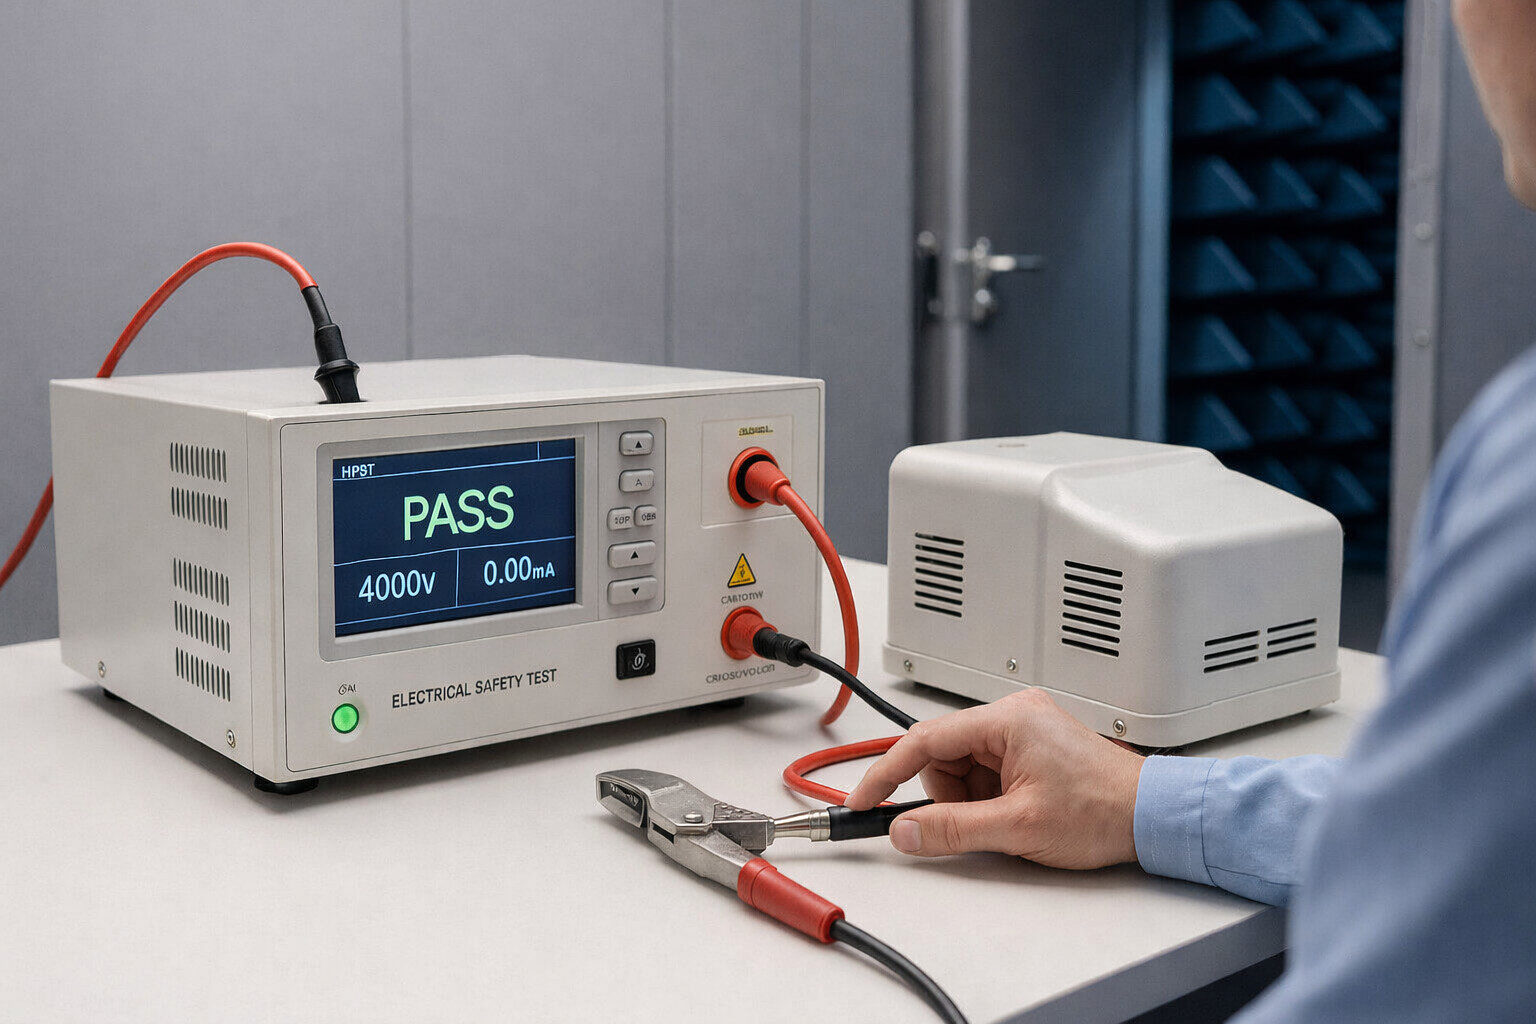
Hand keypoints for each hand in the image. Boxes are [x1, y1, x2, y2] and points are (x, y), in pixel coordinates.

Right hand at [844, 688, 1144, 867]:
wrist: (1154, 817)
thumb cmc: (1103, 810)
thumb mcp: (1017, 828)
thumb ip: (952, 830)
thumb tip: (904, 830)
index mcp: (1007, 720)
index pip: (925, 740)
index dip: (886, 772)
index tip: (863, 798)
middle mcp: (1013, 716)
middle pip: (942, 757)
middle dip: (949, 797)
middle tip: (980, 824)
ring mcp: (1024, 731)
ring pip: (962, 769)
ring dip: (971, 801)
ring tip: (1010, 821)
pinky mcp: (1031, 749)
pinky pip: (985, 774)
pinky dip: (988, 800)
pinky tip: (1017, 814)